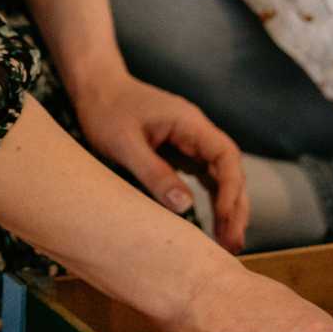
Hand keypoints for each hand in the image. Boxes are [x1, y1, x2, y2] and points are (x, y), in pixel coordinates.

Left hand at [69, 66, 246, 252]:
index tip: (225, 217)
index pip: (225, 155)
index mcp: (188, 122)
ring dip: (228, 208)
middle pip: (230, 170)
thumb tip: (185, 206)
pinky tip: (214, 225)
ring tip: (228, 243)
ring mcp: (191, 142)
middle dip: (235, 207)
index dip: (231, 188)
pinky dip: (213, 201)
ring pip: (221, 177)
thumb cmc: (107, 109)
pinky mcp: (181, 152)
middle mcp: (196, 131)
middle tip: (233, 244)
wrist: (96, 87)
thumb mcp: (124, 144)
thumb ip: (154, 173)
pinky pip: (206, 178)